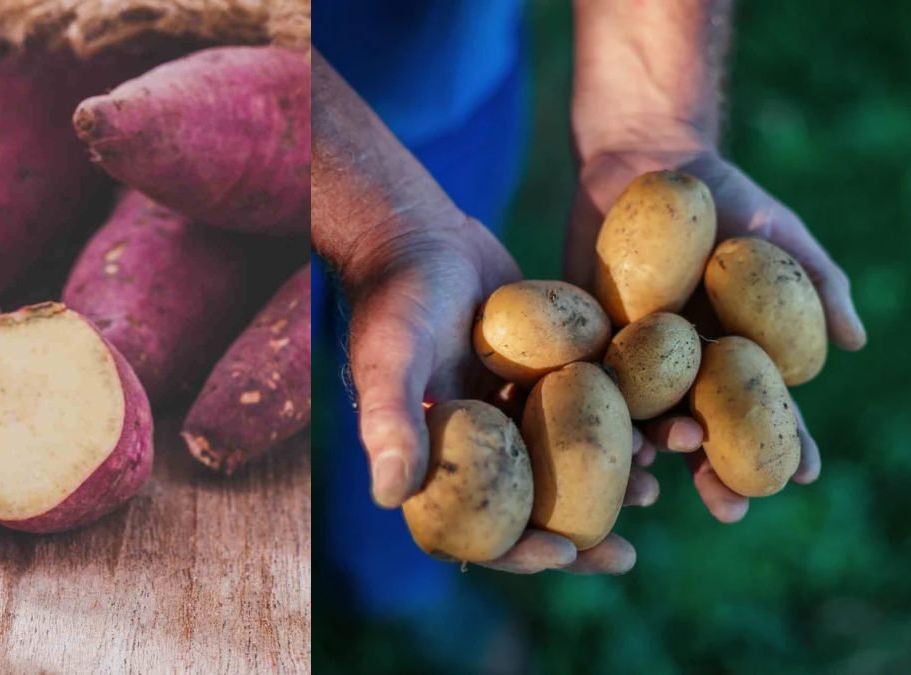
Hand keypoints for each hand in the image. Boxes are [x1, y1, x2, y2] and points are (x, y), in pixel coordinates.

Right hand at [345, 211, 654, 573]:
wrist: (420, 231)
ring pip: (564, 464)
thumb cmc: (395, 295)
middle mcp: (476, 444)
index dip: (516, 552)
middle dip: (576, 537)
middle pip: (529, 509)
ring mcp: (511, 411)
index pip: (473, 527)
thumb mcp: (390, 355)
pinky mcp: (543, 374)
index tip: (562, 557)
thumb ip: (389, 420)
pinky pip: (584, 412)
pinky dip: (619, 425)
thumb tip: (388, 496)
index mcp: (434, 459)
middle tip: (626, 557)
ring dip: (607, 486)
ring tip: (655, 491)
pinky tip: (660, 427)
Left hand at [565, 144, 866, 521]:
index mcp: (732, 352)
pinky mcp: (582, 338)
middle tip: (729, 509)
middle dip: (717, 473)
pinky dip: (593, 413)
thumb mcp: (775, 234)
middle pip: (703, 430)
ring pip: (643, 419)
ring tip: (660, 479)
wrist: (645, 160)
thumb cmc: (723, 197)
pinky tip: (599, 438)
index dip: (782, 444)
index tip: (798, 476)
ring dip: (653, 454)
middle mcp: (681, 365)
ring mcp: (631, 356)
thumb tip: (854, 341)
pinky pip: (588, 383)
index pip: (762, 409)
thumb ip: (814, 283)